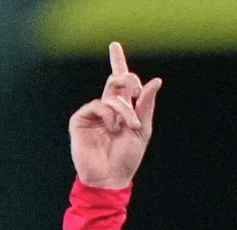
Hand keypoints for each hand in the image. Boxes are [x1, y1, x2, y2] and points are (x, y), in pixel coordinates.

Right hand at [69, 42, 161, 188]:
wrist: (111, 176)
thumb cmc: (128, 157)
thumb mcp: (142, 129)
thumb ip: (146, 105)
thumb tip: (156, 81)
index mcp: (122, 110)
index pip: (120, 83)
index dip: (117, 63)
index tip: (114, 45)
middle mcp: (107, 108)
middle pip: (115, 82)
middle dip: (127, 80)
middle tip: (134, 88)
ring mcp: (93, 113)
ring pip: (111, 95)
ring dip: (124, 110)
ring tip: (128, 127)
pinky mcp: (81, 120)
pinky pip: (97, 105)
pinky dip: (109, 115)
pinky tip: (112, 128)